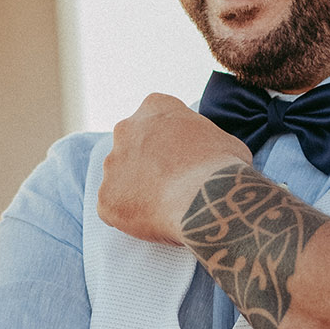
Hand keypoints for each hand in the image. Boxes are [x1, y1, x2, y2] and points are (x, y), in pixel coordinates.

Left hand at [99, 94, 251, 243]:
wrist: (209, 199)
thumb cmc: (224, 168)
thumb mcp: (224, 139)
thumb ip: (205, 141)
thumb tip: (210, 155)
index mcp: (155, 107)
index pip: (155, 120)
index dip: (168, 143)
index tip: (180, 160)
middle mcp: (126, 129)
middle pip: (131, 147)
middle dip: (145, 164)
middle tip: (168, 185)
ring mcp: (112, 164)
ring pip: (120, 179)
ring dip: (136, 190)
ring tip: (164, 207)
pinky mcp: (105, 198)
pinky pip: (114, 208)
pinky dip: (130, 216)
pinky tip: (154, 221)